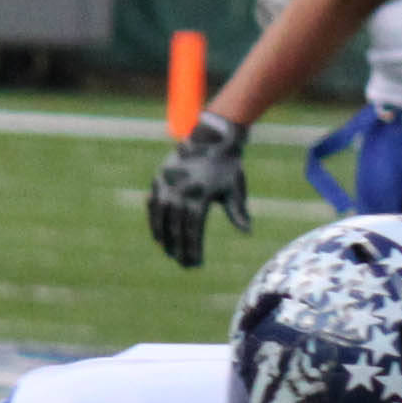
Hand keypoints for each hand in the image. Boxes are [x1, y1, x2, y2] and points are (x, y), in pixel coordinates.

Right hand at [148, 112, 252, 269]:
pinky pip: (154, 204)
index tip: (196, 263)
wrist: (211, 137)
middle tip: (184, 265)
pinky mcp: (160, 179)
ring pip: (162, 217)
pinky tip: (157, 235)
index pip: (193, 229)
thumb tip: (247, 231)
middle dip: (179, 248)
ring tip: (169, 253)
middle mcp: (181, 190)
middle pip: (177, 226)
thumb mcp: (234, 188)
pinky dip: (154, 220)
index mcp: (200, 195)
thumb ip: (237, 210)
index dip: (193, 248)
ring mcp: (168, 184)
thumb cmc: (227, 166)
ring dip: (164, 237)